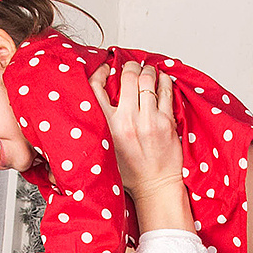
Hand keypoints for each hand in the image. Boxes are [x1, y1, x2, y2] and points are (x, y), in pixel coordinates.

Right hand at [91, 61, 183, 204]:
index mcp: (107, 126)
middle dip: (129, 66)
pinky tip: (161, 79)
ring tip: (147, 70)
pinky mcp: (167, 121)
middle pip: (127, 77)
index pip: (96, 87)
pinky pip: (165, 91)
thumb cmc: (130, 172)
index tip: (106, 68)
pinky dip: (164, 80)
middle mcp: (128, 120)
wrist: (155, 186)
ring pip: (148, 79)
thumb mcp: (102, 150)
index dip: (100, 71)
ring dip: (147, 70)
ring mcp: (149, 120)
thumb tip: (86, 109)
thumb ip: (95, 129)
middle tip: (130, 65)